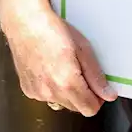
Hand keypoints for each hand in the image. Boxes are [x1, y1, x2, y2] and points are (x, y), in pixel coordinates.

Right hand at [0, 6, 116, 116]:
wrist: (25, 22)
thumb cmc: (51, 29)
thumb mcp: (83, 48)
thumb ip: (96, 76)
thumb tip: (107, 94)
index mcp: (67, 82)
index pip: (90, 109)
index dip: (97, 99)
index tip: (98, 89)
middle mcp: (50, 92)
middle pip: (76, 108)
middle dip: (82, 95)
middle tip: (80, 72)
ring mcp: (37, 92)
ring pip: (61, 103)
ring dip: (66, 93)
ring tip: (62, 68)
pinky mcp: (27, 89)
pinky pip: (46, 97)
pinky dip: (50, 88)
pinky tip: (48, 69)